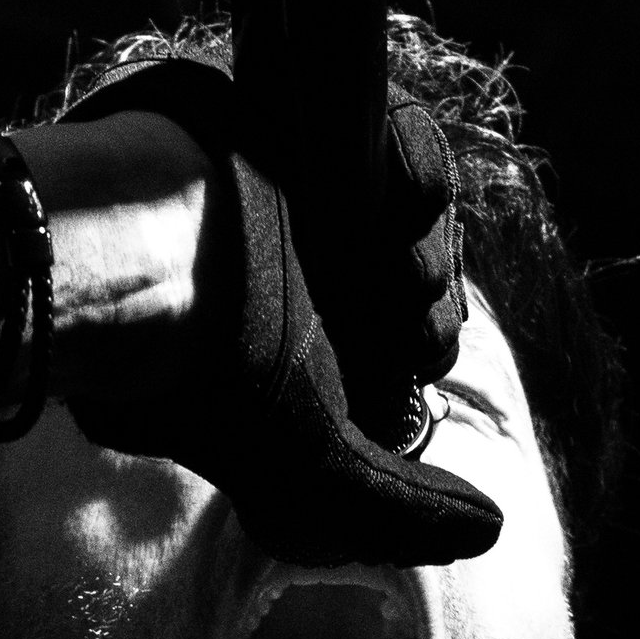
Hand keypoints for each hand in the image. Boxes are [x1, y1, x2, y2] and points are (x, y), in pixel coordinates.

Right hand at [54, 55, 500, 567]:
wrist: (149, 273)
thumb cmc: (210, 381)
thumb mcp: (316, 474)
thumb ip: (398, 510)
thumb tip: (490, 530)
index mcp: (315, 327)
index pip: (415, 319)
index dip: (433, 331)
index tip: (418, 352)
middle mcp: (312, 254)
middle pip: (424, 257)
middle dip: (434, 293)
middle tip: (402, 316)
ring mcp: (308, 178)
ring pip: (422, 197)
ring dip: (432, 236)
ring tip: (393, 264)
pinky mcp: (308, 109)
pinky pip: (404, 126)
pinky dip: (420, 162)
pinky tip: (399, 199)